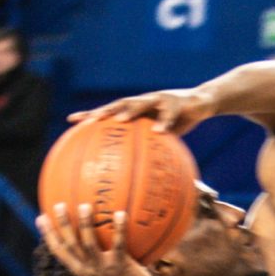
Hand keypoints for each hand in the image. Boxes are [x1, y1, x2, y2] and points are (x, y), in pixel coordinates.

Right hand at [37, 201, 159, 275]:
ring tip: (84, 205)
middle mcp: (88, 269)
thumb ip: (97, 259)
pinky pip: (118, 244)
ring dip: (84, 224)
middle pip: (69, 244)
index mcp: (80, 271)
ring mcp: (103, 268)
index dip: (48, 235)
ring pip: (88, 244)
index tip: (41, 217)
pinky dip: (119, 228)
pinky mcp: (120, 266)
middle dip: (62, 224)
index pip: (59, 252)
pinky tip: (121, 213)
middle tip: (59, 205)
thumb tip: (100, 236)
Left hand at [66, 88, 212, 138]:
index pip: (109, 111)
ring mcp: (159, 99)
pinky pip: (169, 114)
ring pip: (140, 103)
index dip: (90, 115)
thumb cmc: (179, 120)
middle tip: (88, 121)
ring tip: (119, 121)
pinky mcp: (178, 101)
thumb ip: (149, 149)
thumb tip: (135, 176)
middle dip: (103, 112)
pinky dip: (164, 123)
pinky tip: (158, 132)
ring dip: (129, 111)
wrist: (203, 101)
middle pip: (118, 104)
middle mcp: (143, 101)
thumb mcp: (161, 135)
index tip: (71, 121)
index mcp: (136, 109)